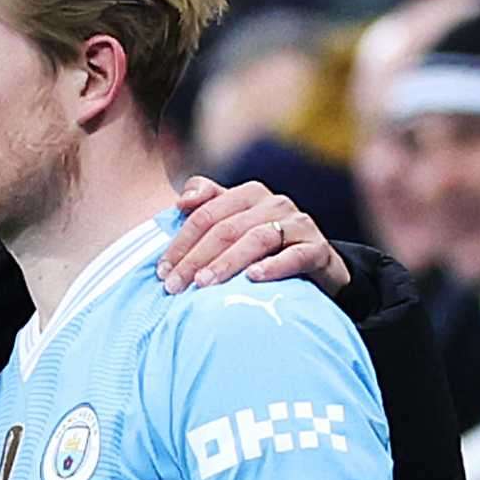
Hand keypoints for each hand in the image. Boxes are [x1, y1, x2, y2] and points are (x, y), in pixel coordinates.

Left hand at [160, 177, 350, 296]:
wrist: (317, 266)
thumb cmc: (264, 247)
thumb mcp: (233, 223)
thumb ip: (206, 205)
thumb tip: (181, 201)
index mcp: (248, 194)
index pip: (205, 215)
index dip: (180, 242)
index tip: (162, 271)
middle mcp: (274, 203)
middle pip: (226, 228)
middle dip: (195, 258)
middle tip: (174, 286)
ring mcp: (298, 224)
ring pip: (255, 239)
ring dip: (226, 263)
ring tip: (203, 284)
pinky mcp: (318, 248)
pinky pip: (294, 256)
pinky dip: (273, 266)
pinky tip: (253, 278)